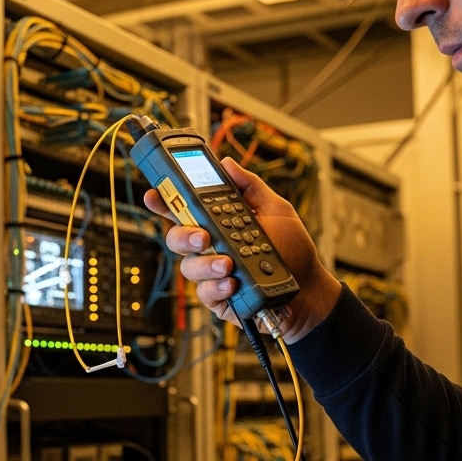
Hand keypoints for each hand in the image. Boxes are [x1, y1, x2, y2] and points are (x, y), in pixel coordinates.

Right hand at [144, 157, 339, 341]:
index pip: (183, 209)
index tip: (153, 194)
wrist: (308, 289)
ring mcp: (211, 272)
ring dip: (207, 264)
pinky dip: (217, 286)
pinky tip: (232, 283)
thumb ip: (250, 186)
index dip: (163, 201)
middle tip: (203, 236)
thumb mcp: (276, 209)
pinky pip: (203, 292)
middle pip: (176, 238)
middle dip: (183, 235)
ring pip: (188, 266)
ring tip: (229, 264)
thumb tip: (227, 163)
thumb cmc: (293, 250)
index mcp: (217, 222)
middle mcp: (209, 246)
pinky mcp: (217, 297)